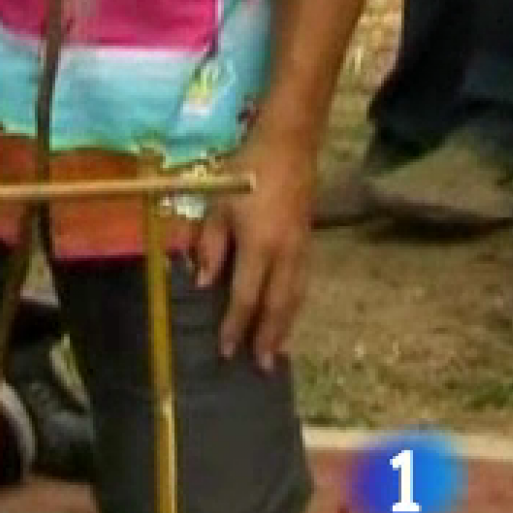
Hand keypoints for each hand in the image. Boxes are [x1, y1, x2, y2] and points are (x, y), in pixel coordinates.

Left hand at [193, 127, 315, 372]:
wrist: (288, 146)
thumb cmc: (245, 173)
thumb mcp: (217, 207)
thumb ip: (210, 248)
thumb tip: (203, 286)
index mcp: (259, 247)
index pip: (245, 298)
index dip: (235, 326)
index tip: (226, 350)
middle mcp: (286, 255)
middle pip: (277, 307)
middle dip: (268, 338)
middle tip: (260, 366)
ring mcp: (302, 250)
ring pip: (295, 298)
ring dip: (285, 327)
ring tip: (275, 352)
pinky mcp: (309, 243)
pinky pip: (302, 285)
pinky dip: (294, 306)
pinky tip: (286, 315)